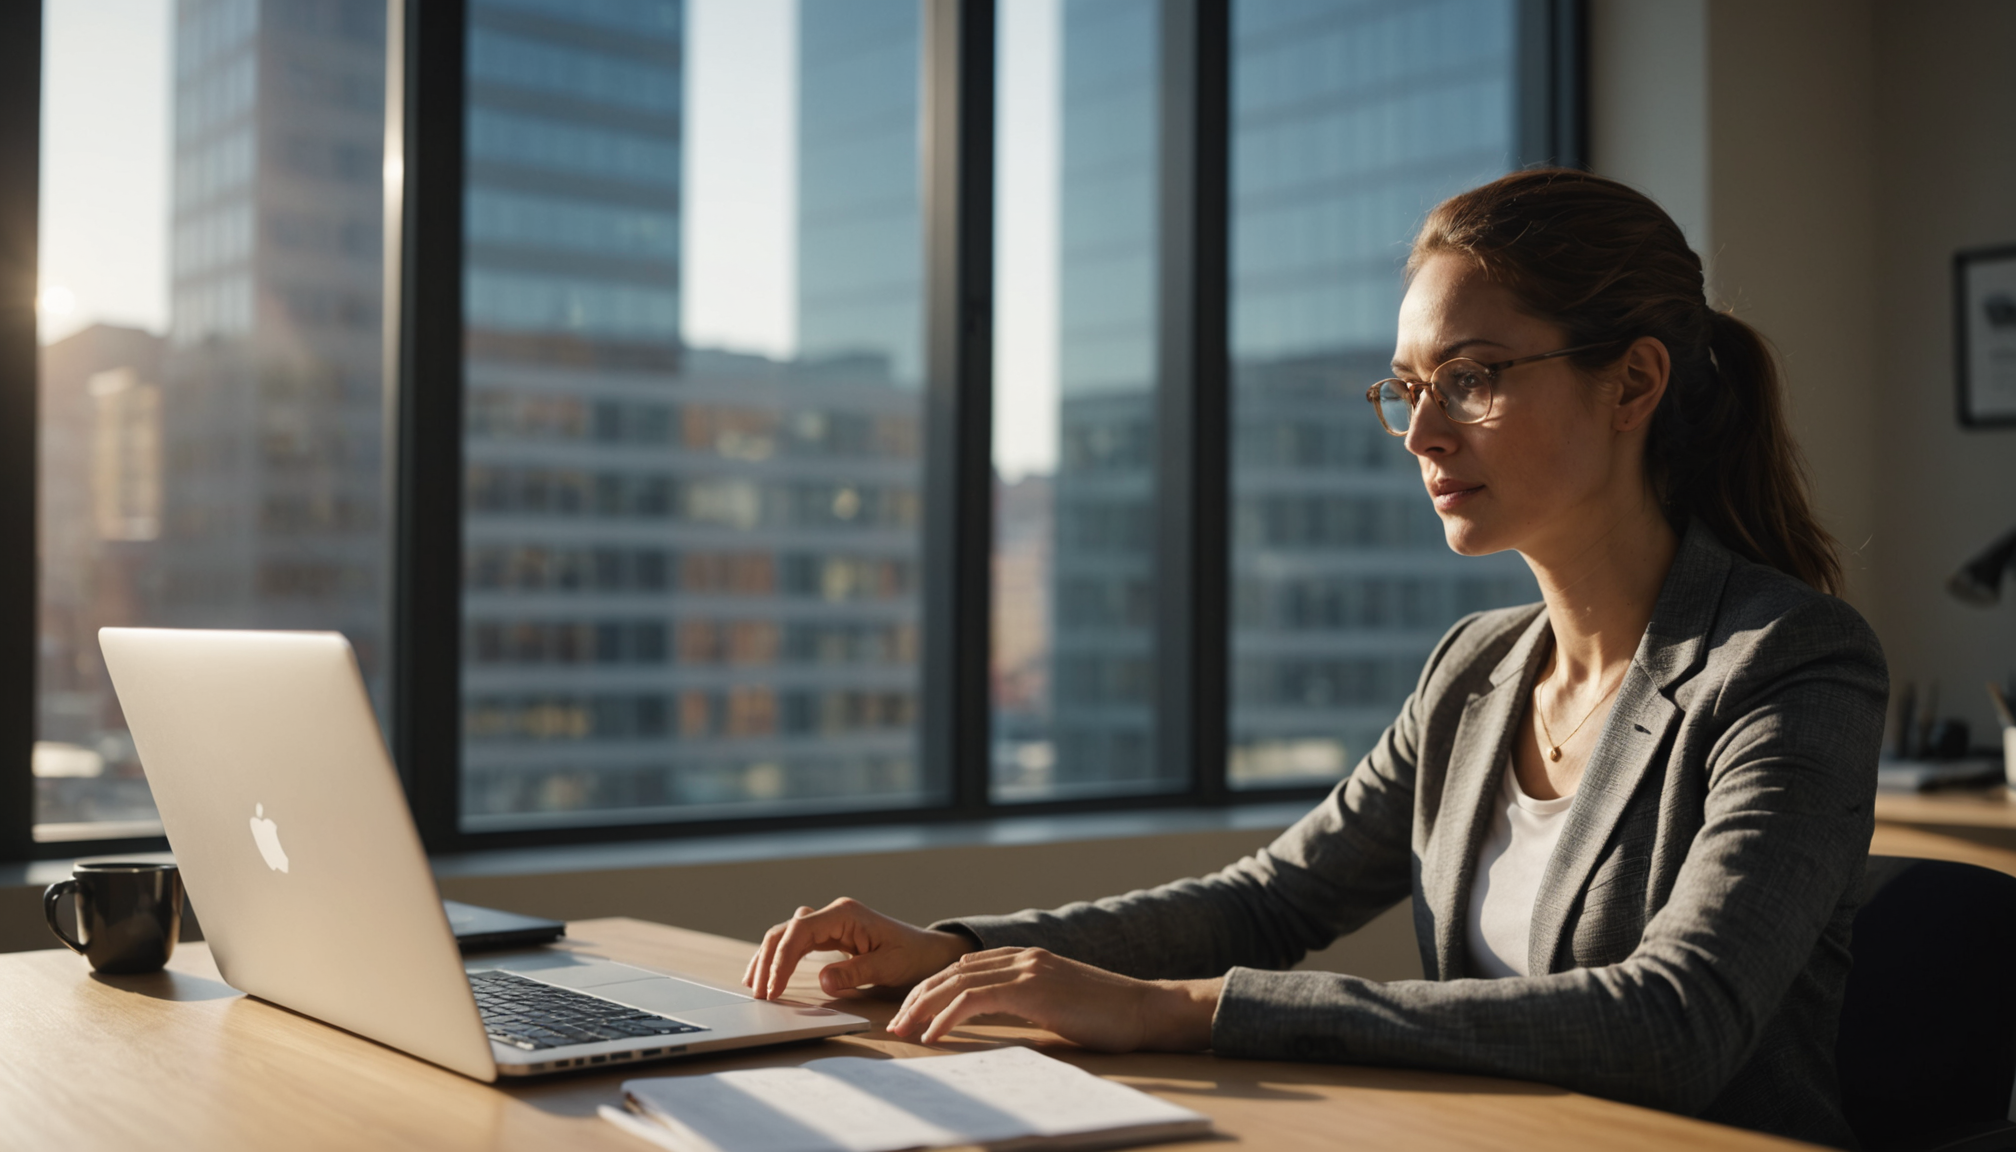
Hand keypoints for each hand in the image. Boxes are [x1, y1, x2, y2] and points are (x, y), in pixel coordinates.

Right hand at [743, 897, 975, 999]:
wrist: (929, 952)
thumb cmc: (914, 956)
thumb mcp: (889, 966)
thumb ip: (856, 972)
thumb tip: (822, 980)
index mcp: (846, 914)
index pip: (801, 930)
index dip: (782, 959)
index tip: (773, 988)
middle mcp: (834, 914)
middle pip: (787, 930)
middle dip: (768, 960)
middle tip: (759, 993)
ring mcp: (831, 924)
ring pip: (787, 934)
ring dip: (768, 958)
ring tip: (753, 985)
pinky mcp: (830, 936)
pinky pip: (797, 943)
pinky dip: (780, 957)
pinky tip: (768, 974)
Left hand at [888, 947, 1221, 1052]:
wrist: (1145, 1010)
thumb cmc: (1107, 1016)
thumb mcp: (1057, 1005)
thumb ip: (1025, 1005)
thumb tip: (994, 1025)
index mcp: (1026, 957)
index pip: (964, 967)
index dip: (932, 989)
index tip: (911, 1014)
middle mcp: (1022, 956)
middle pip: (952, 971)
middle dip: (918, 997)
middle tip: (896, 1025)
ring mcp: (1027, 969)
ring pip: (957, 983)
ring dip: (924, 1008)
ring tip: (905, 1032)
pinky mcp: (1032, 988)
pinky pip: (975, 1000)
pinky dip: (948, 1017)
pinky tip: (934, 1036)